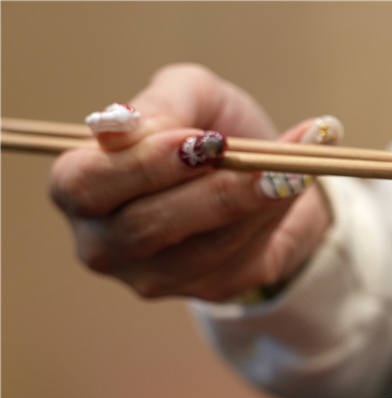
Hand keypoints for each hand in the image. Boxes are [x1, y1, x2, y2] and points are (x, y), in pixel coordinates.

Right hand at [48, 63, 335, 301]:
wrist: (263, 171)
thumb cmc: (210, 128)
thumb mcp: (190, 96)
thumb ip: (162, 104)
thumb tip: (129, 123)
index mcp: (78, 188)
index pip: (87, 186)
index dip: (144, 165)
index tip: (202, 141)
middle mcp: (106, 244)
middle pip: (146, 228)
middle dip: (210, 192)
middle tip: (263, 161)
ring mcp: (157, 277)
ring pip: (204, 249)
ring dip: (254, 204)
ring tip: (294, 166)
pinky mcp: (211, 290)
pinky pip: (243, 259)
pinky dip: (274, 217)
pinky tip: (296, 184)